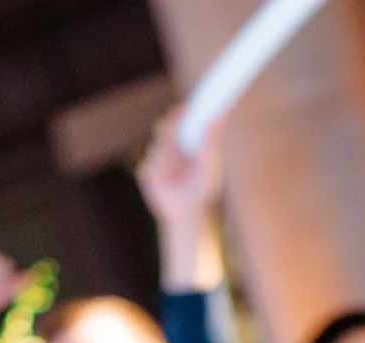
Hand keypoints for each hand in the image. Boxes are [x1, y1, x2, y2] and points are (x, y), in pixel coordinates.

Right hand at [138, 110, 223, 228]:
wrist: (186, 214)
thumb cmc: (202, 190)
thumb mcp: (209, 167)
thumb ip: (211, 144)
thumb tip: (218, 118)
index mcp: (186, 139)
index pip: (182, 116)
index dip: (184, 110)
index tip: (189, 106)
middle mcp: (170, 144)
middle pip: (166, 124)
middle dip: (171, 126)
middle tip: (179, 128)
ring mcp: (156, 156)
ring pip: (157, 145)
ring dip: (168, 155)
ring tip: (177, 173)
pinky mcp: (146, 170)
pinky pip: (151, 164)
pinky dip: (161, 171)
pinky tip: (167, 182)